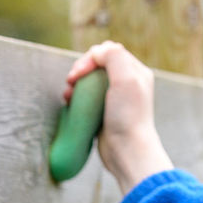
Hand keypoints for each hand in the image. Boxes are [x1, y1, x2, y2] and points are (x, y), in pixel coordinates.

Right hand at [63, 42, 173, 195]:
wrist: (127, 151)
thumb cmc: (128, 117)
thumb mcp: (125, 79)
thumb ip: (113, 57)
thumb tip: (97, 51)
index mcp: (135, 72)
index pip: (108, 52)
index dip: (89, 58)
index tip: (78, 74)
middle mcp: (127, 83)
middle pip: (97, 65)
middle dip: (81, 70)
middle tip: (70, 82)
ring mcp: (115, 99)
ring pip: (90, 81)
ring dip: (76, 84)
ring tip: (68, 95)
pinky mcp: (104, 113)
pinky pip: (87, 98)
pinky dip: (76, 98)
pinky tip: (69, 104)